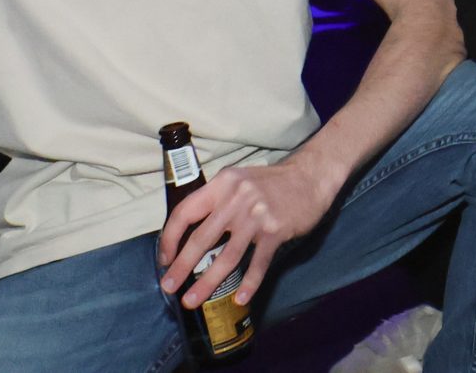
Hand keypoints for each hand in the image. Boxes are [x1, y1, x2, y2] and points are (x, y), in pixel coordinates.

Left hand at [157, 154, 338, 309]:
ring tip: (193, 300)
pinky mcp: (276, 231)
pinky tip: (240, 299)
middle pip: (202, 239)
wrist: (310, 177)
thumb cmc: (271, 183)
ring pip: (227, 256)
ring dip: (207, 282)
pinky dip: (249, 283)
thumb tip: (191, 233)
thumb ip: (217, 200)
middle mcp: (236, 198)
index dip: (170, 238)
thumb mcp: (239, 180)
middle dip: (182, 267)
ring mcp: (257, 216)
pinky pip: (258, 263)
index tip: (165, 258)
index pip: (185, 211)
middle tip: (169, 287)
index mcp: (222, 184)